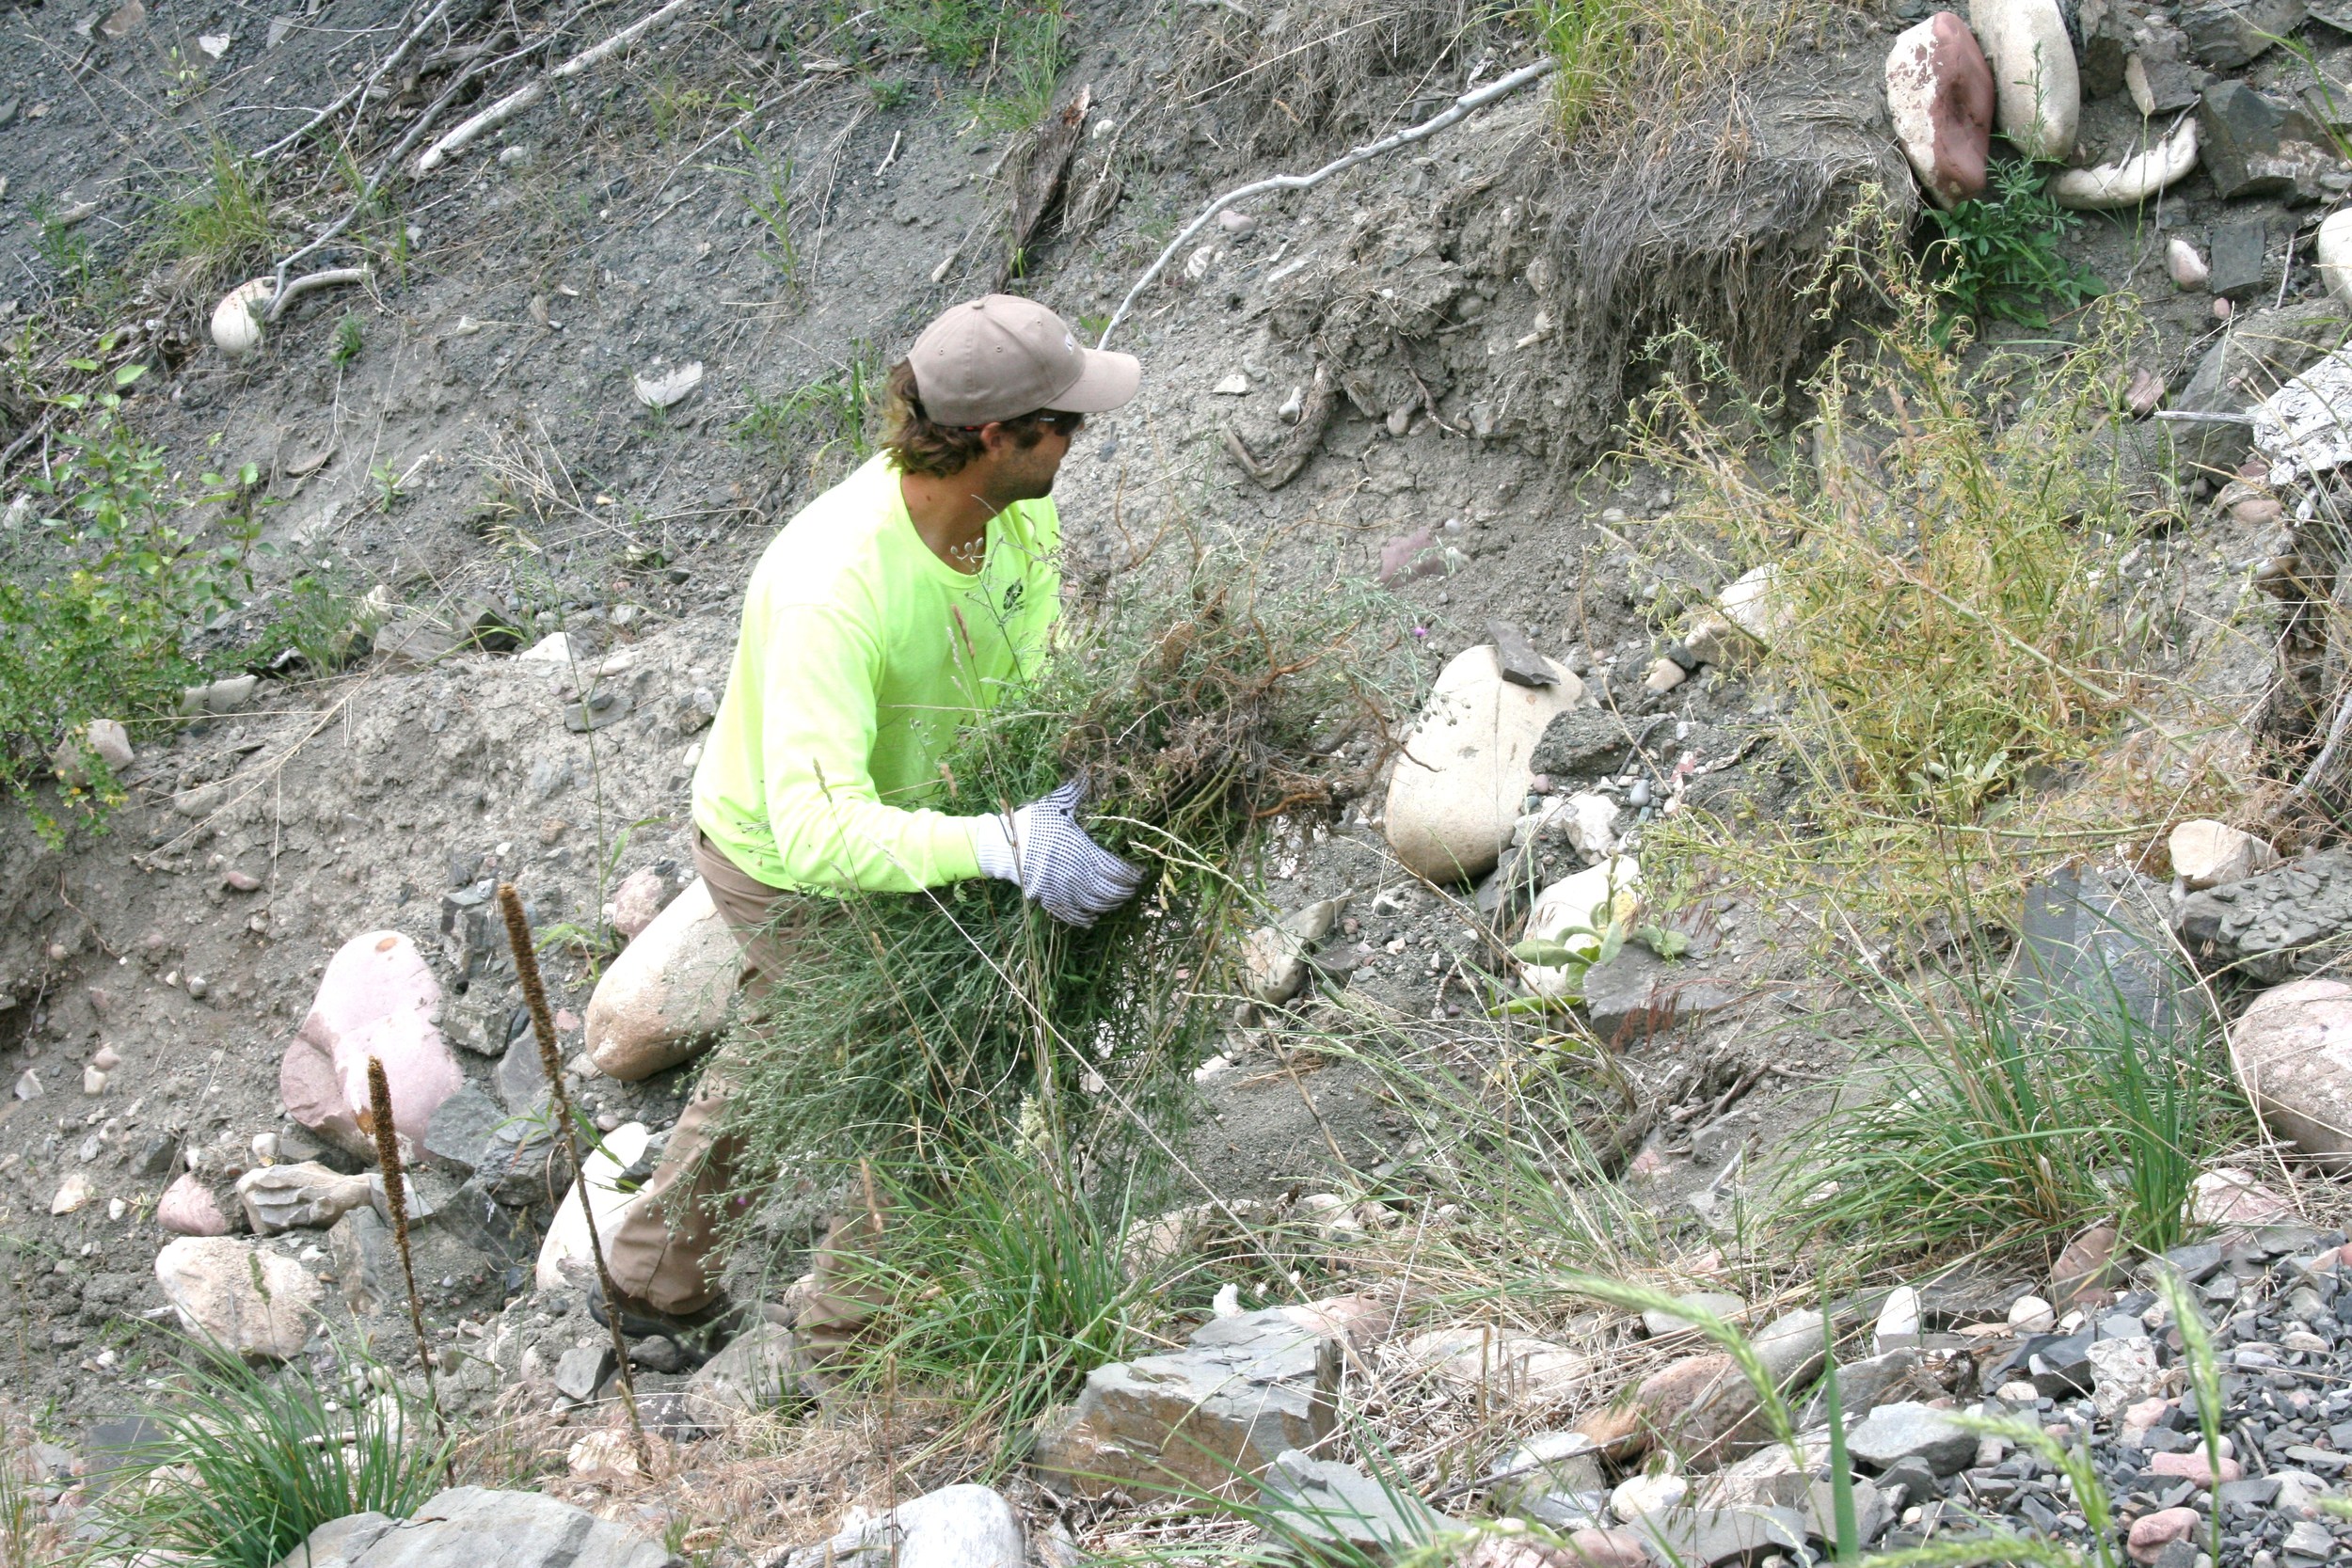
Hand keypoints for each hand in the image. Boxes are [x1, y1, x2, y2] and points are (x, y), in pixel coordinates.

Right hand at [967, 776, 1145, 926]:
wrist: (1002, 845)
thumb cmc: (1032, 823)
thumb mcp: (1056, 806)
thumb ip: (1077, 793)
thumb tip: (1091, 774)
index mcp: (1083, 852)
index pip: (1117, 870)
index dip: (1133, 875)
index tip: (1141, 873)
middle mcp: (1076, 874)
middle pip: (1111, 892)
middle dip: (1126, 891)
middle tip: (1133, 887)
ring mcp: (1062, 890)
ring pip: (1095, 905)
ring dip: (1111, 904)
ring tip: (1118, 899)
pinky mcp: (1049, 899)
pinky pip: (1073, 914)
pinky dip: (1086, 918)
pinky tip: (1094, 917)